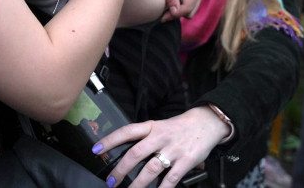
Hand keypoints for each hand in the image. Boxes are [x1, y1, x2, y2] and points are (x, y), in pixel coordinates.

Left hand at [93, 107, 227, 187]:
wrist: (206, 123)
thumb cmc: (179, 127)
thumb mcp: (159, 126)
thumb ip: (145, 138)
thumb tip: (126, 153)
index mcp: (151, 127)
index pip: (126, 132)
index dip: (110, 140)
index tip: (96, 150)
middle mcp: (159, 137)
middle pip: (135, 153)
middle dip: (121, 169)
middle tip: (111, 181)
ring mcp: (172, 150)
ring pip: (150, 169)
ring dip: (138, 184)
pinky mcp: (185, 161)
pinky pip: (171, 179)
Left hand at [139, 0, 204, 20]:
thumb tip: (175, 12)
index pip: (188, 8)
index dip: (175, 15)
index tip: (161, 18)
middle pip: (190, 12)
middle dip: (176, 13)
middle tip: (162, 12)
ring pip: (189, 11)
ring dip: (177, 10)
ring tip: (164, 4)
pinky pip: (186, 6)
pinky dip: (177, 7)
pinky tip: (168, 1)